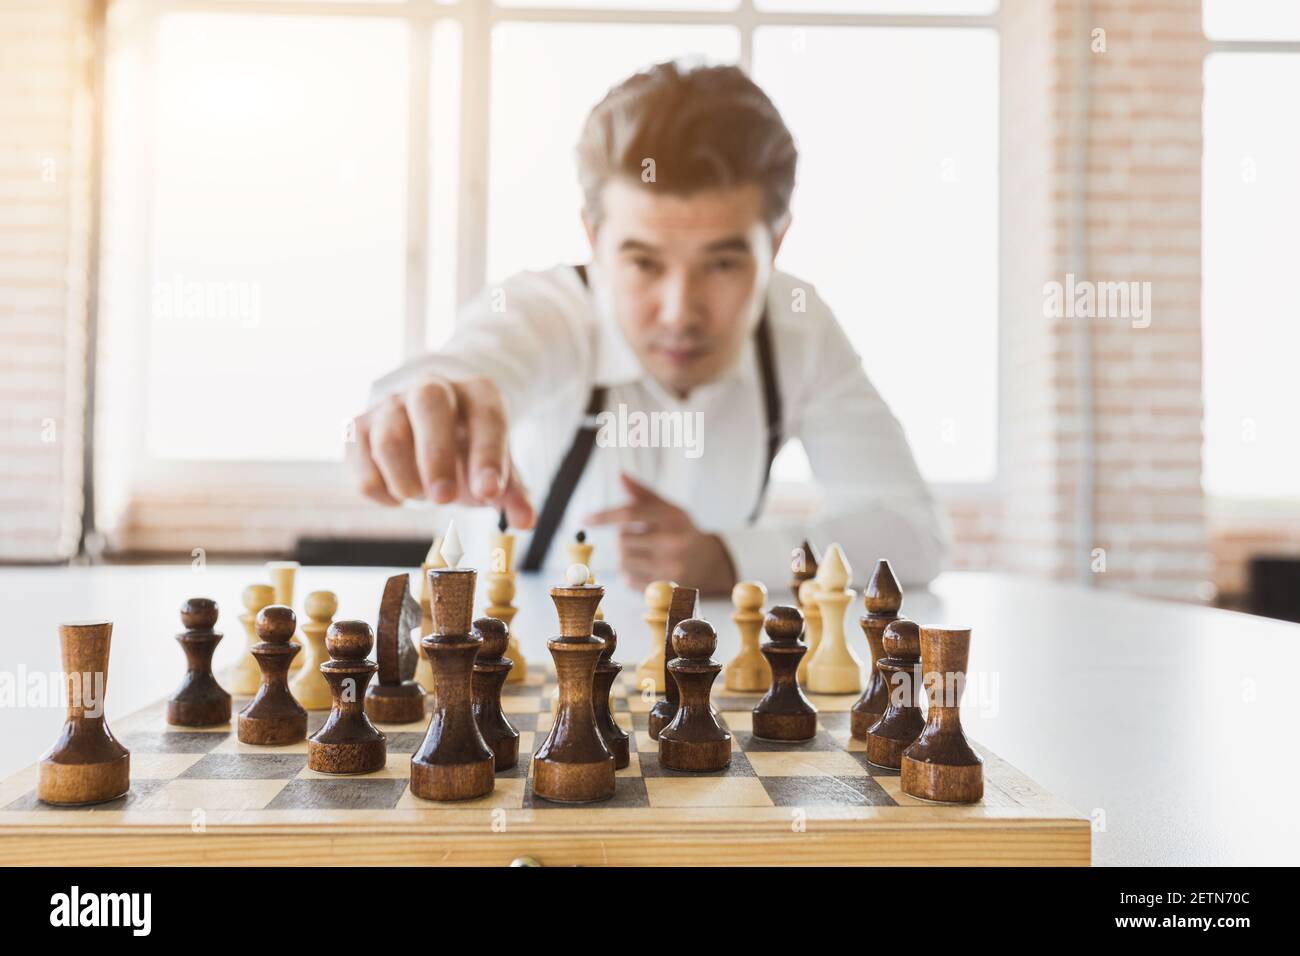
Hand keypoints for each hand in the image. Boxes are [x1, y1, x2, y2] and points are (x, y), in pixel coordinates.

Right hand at [346, 376, 534, 528]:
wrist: (430, 427)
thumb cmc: (468, 450)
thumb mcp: (496, 468)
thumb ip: (512, 494)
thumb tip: (525, 521)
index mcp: (476, 393)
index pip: (486, 417)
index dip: (487, 456)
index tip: (489, 494)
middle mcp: (432, 388)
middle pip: (428, 403)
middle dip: (435, 455)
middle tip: (444, 500)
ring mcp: (391, 404)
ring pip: (388, 436)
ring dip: (405, 478)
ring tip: (422, 498)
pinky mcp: (359, 427)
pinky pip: (360, 460)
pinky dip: (380, 489)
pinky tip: (399, 497)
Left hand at [584, 473, 737, 595]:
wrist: (708, 561)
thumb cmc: (681, 530)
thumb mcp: (668, 508)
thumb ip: (642, 493)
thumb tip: (620, 475)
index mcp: (672, 517)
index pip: (630, 513)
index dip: (604, 516)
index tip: (585, 519)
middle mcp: (672, 542)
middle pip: (622, 540)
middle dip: (622, 538)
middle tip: (637, 539)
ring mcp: (669, 567)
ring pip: (622, 562)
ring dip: (625, 558)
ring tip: (644, 555)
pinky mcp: (664, 587)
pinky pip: (628, 581)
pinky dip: (630, 575)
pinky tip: (647, 569)